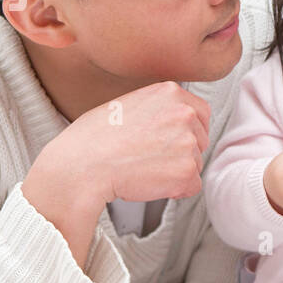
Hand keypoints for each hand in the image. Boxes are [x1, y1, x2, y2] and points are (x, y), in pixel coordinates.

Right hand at [24, 82, 212, 268]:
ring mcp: (188, 142)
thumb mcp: (128, 103)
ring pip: (195, 163)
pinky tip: (149, 182)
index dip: (185, 131)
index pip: (200, 113)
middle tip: (148, 157)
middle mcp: (184, 113)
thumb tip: (175, 120)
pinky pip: (192, 186)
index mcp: (170, 92)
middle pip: (200, 139)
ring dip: (175, 171)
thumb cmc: (94, 138)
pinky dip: (175, 190)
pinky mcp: (186, 170)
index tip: (167, 141)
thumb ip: (158, 108)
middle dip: (181, 152)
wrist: (81, 165)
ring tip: (143, 168)